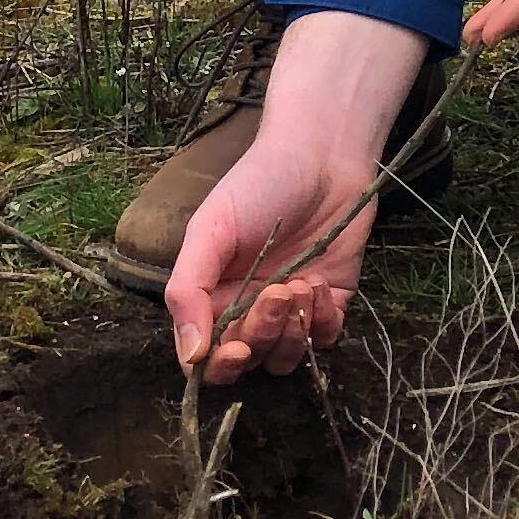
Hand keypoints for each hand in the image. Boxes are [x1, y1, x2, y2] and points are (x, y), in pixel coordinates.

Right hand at [164, 10, 428, 379]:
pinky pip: (324, 340)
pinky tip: (321, 283)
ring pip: (285, 357)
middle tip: (276, 291)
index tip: (238, 346)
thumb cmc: (257, 184)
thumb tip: (189, 356)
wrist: (322, 154)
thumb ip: (188, 291)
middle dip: (262, 334)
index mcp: (212, 295)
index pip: (206, 357)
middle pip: (249, 359)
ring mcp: (289, 310)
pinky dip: (323, 323)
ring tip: (302, 283)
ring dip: (293, 330)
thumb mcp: (209, 230)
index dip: (220, 364)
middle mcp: (247, 309)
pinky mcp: (330, 303)